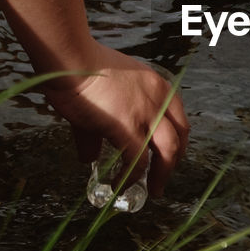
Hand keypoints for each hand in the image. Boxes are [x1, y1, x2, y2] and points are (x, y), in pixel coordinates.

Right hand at [43, 43, 188, 197]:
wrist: (70, 59)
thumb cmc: (81, 71)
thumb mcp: (102, 95)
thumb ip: (99, 129)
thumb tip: (88, 156)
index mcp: (157, 87)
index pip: (179, 119)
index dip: (177, 142)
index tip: (169, 158)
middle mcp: (158, 99)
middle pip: (179, 138)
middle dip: (173, 162)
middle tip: (162, 180)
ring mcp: (145, 112)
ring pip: (167, 152)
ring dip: (161, 175)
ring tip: (151, 191)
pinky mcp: (127, 126)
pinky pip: (138, 161)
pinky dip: (132, 178)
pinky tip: (120, 186)